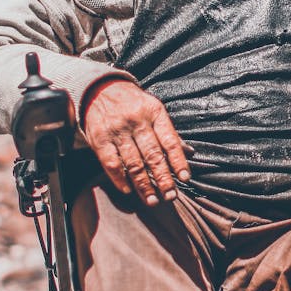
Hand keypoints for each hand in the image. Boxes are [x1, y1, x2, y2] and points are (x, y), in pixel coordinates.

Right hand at [82, 79, 190, 204]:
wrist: (100, 89)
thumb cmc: (133, 104)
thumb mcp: (154, 110)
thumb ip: (169, 133)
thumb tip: (190, 153)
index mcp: (154, 112)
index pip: (170, 141)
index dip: (178, 161)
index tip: (185, 179)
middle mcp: (136, 121)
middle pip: (153, 155)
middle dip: (163, 179)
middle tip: (170, 196)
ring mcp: (117, 130)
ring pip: (133, 163)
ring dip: (143, 185)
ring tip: (152, 200)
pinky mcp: (99, 139)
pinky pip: (111, 163)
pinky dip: (120, 179)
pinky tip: (128, 190)